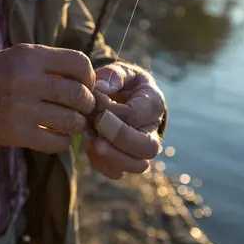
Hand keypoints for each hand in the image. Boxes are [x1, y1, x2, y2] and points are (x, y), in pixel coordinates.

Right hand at [0, 44, 95, 153]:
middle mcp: (27, 80)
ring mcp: (21, 109)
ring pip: (72, 121)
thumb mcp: (17, 57)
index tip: (84, 85)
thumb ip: (49, 65)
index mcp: (29, 56)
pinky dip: (62, 141)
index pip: (79, 63)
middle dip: (86, 104)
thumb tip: (88, 82)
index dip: (88, 77)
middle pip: (80, 95)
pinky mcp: (16, 134)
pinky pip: (57, 142)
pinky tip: (54, 134)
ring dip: (76, 124)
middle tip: (80, 108)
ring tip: (68, 121)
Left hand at [85, 62, 165, 178]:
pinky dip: (102, 165)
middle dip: (118, 139)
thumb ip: (112, 76)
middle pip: (147, 147)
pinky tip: (90, 147)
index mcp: (153, 103)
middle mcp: (153, 129)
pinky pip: (118, 172)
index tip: (94, 101)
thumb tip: (100, 89)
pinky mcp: (126, 159)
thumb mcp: (120, 72)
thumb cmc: (121, 82)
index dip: (113, 112)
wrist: (123, 96)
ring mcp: (141, 148)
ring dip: (112, 157)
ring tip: (93, 143)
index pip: (137, 115)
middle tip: (96, 127)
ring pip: (137, 165)